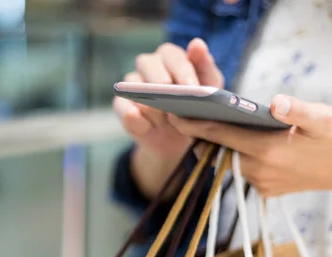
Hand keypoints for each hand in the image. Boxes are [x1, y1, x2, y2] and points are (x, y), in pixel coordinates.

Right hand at [113, 38, 223, 198]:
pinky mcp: (122, 106)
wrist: (180, 138)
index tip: (192, 89)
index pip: (171, 54)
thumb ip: (206, 65)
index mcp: (171, 56)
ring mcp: (132, 85)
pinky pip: (123, 108)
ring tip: (166, 121)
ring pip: (135, 86)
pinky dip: (134, 117)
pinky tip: (147, 126)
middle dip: (164, 86)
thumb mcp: (209, 88)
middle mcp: (148, 65)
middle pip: (148, 64)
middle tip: (178, 105)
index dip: (181, 70)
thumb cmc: (196, 106)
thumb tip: (197, 43)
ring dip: (152, 104)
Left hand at [168, 95, 331, 196]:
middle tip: (185, 116)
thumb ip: (299, 111)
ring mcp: (260, 183)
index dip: (194, 125)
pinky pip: (241, 171)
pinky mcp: (264, 190)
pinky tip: (235, 142)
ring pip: (227, 162)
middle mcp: (258, 170)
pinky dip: (235, 157)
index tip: (173, 115)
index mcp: (267, 150)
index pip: (220, 136)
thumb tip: (277, 103)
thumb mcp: (325, 118)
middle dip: (201, 136)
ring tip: (207, 126)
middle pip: (218, 151)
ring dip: (218, 147)